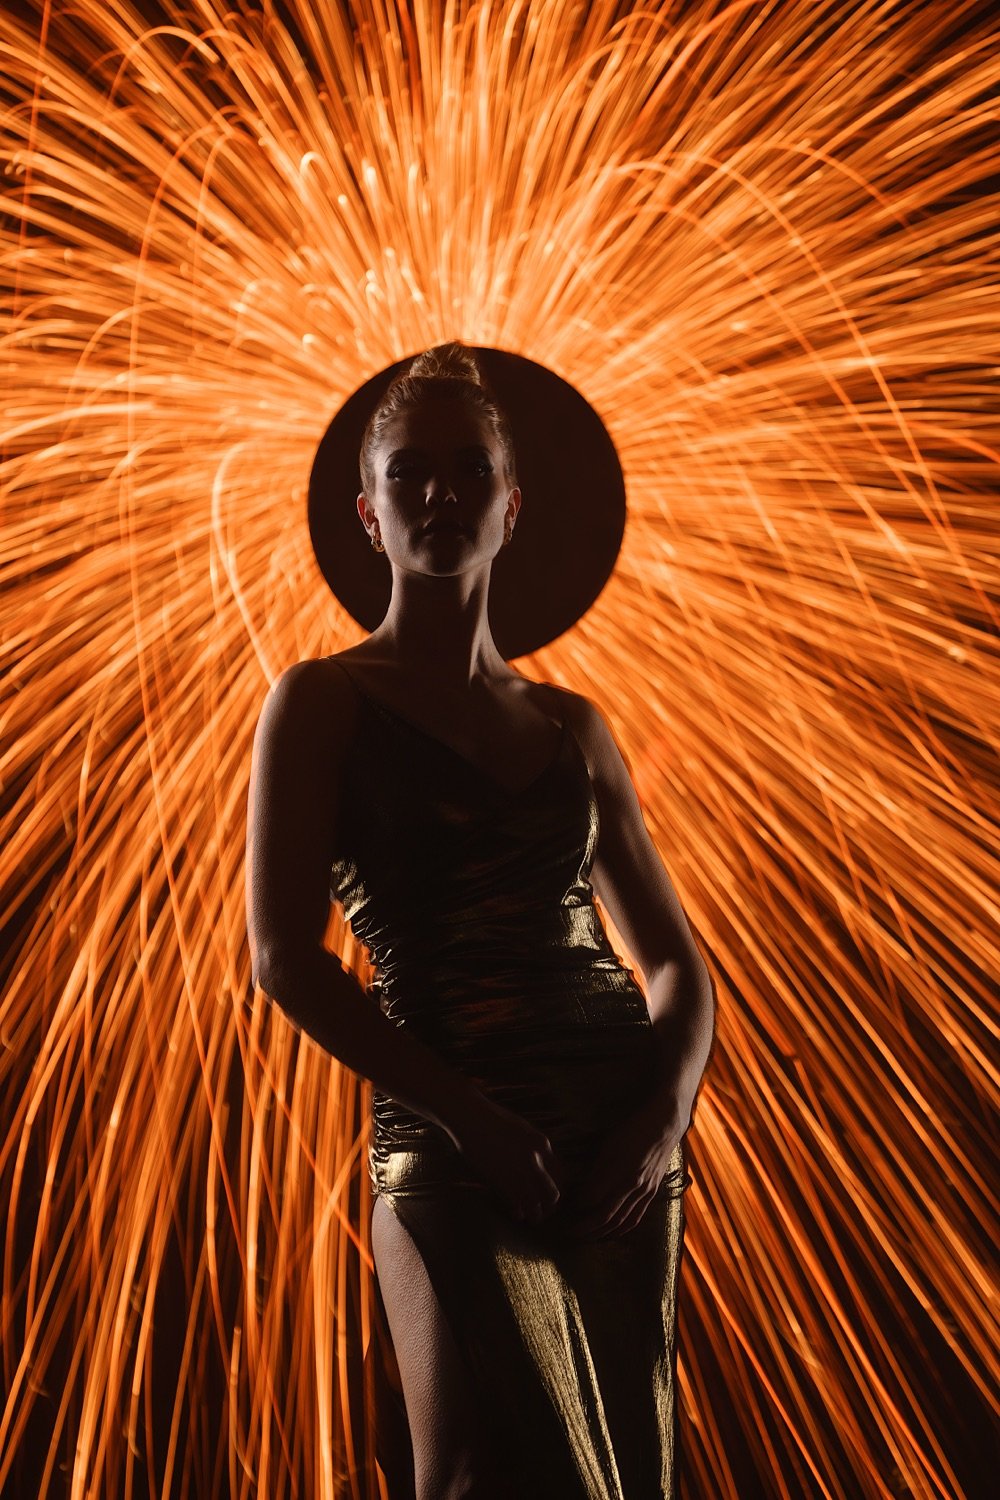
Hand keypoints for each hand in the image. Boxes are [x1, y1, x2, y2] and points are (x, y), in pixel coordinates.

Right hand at [450, 1097, 566, 1225]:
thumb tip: (541, 1168)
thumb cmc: (494, 1120)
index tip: (552, 1195)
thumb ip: (536, 1149)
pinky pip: (515, 1203)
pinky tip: (516, 1213)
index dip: (558, 1188)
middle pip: (552, 1194)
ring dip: (535, 1214)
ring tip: (532, 1218)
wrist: (471, 1117)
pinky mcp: (499, 1180)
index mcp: (542, 1144)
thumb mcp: (524, 1130)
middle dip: (550, 1206)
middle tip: (545, 1210)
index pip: (562, 1175)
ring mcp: (517, 1171)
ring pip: (534, 1204)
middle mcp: (534, 1160)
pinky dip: (518, 1211)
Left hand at [565, 1094, 686, 1240]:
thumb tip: (582, 1188)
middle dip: (585, 1226)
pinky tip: (609, 1234)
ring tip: (584, 1238)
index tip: (565, 1206)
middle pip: (606, 1214)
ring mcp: (644, 1191)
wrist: (664, 1126)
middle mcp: (633, 1184)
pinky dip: (621, 1230)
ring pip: (620, 1221)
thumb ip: (598, 1168)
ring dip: (601, 1233)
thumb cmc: (633, 1130)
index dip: (577, 1205)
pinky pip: (636, 1218)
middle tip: (567, 1231)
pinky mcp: (652, 1194)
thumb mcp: (610, 1143)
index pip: (593, 1196)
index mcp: (620, 1169)